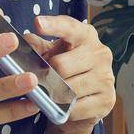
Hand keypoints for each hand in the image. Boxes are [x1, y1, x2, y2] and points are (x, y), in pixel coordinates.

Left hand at [22, 13, 115, 133]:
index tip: (38, 23)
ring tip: (55, 93)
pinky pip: (76, 108)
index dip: (52, 26)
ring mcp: (106, 77)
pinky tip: (66, 106)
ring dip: (55, 95)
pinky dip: (66, 110)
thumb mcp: (50, 54)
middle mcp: (100, 53)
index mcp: (86, 36)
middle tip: (45, 80)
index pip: (68, 27)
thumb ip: (37, 46)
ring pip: (68, 89)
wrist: (84, 101)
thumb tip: (26, 42)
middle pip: (61, 65)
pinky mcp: (107, 99)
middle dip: (48, 76)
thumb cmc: (65, 71)